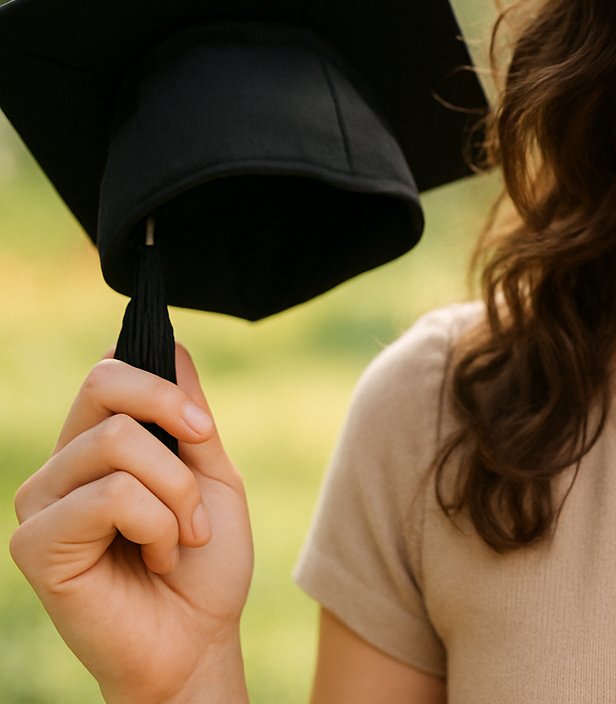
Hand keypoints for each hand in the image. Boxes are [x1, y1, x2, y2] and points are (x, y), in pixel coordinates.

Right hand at [10, 345, 253, 703]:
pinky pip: (109, 496)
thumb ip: (189, 415)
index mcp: (97, 446)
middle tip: (201, 489)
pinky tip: (155, 560)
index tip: (203, 429)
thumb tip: (171, 345)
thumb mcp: (211, 475)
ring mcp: (40, 504)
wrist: (199, 640)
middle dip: (175, 428)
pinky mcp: (34, 545)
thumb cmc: (204, 566)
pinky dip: (156, 526)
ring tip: (181, 539)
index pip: (107, 371)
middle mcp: (60, 467)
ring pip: (116, 444)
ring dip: (175, 495)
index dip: (160, 384)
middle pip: (105, 387)